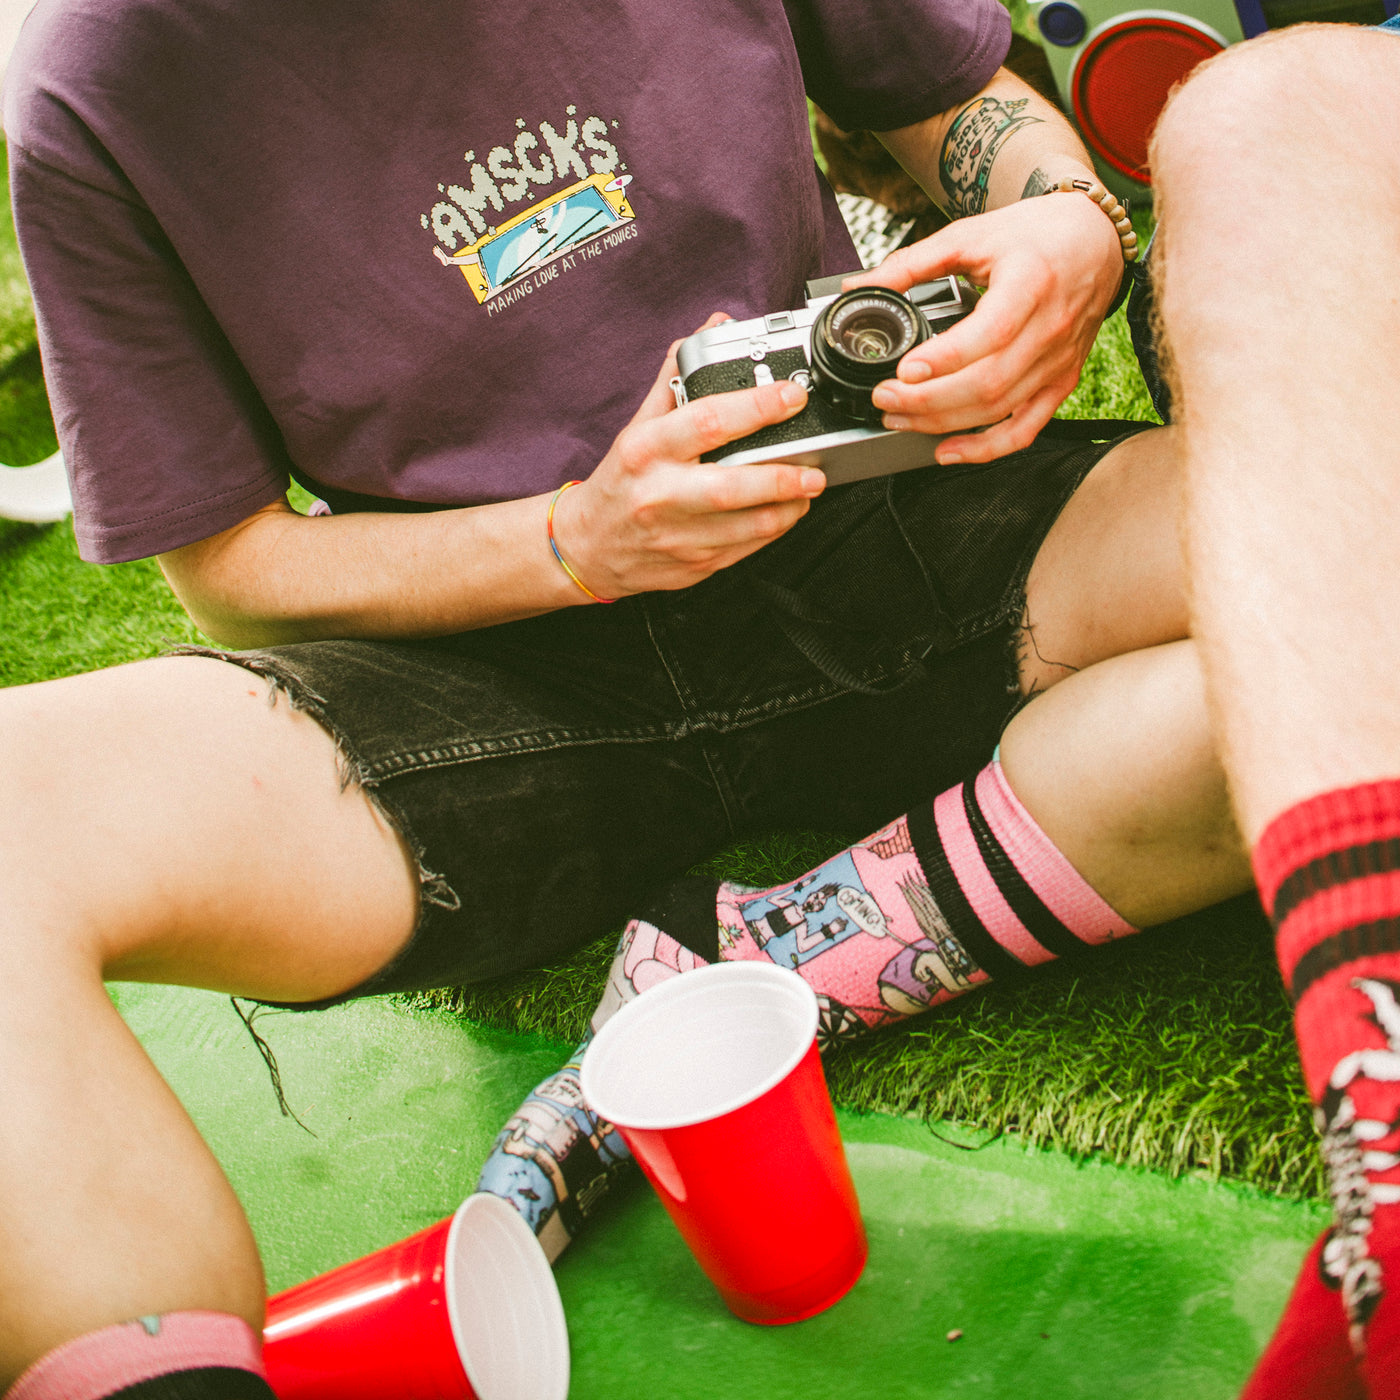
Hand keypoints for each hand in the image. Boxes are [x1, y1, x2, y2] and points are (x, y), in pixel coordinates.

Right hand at [552, 315, 825, 598]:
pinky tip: (783, 513)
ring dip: (787, 508)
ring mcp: (677, 536)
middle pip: (731, 486)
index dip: (758, 407)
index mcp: (646, 450)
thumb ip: (678, 379)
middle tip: (813, 468)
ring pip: (746, 526)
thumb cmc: (619, 483)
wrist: (588, 547)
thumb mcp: (638, 426)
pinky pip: (745, 549)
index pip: (708, 422)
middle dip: (782, 477)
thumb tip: (713, 329)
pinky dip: (772, 530)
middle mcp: (660, 494)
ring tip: (807, 488)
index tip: (792, 396)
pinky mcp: (693, 566)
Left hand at [844, 190, 1123, 462]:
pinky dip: (986, 448)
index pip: (991, 333)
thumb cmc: (1035, 234)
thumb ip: (913, 262)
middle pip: (988, 382)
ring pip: (999, 410)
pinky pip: (1025, 429)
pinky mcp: (1059, 382)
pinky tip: (949, 450)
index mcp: (1031, 283)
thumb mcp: (971, 235)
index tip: (905, 370)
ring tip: (899, 418)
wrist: (1095, 241)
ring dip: (943, 423)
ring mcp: (1057, 362)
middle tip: (885, 398)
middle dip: (928, 400)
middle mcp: (1050, 328)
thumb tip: (860, 285)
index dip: (946, 358)